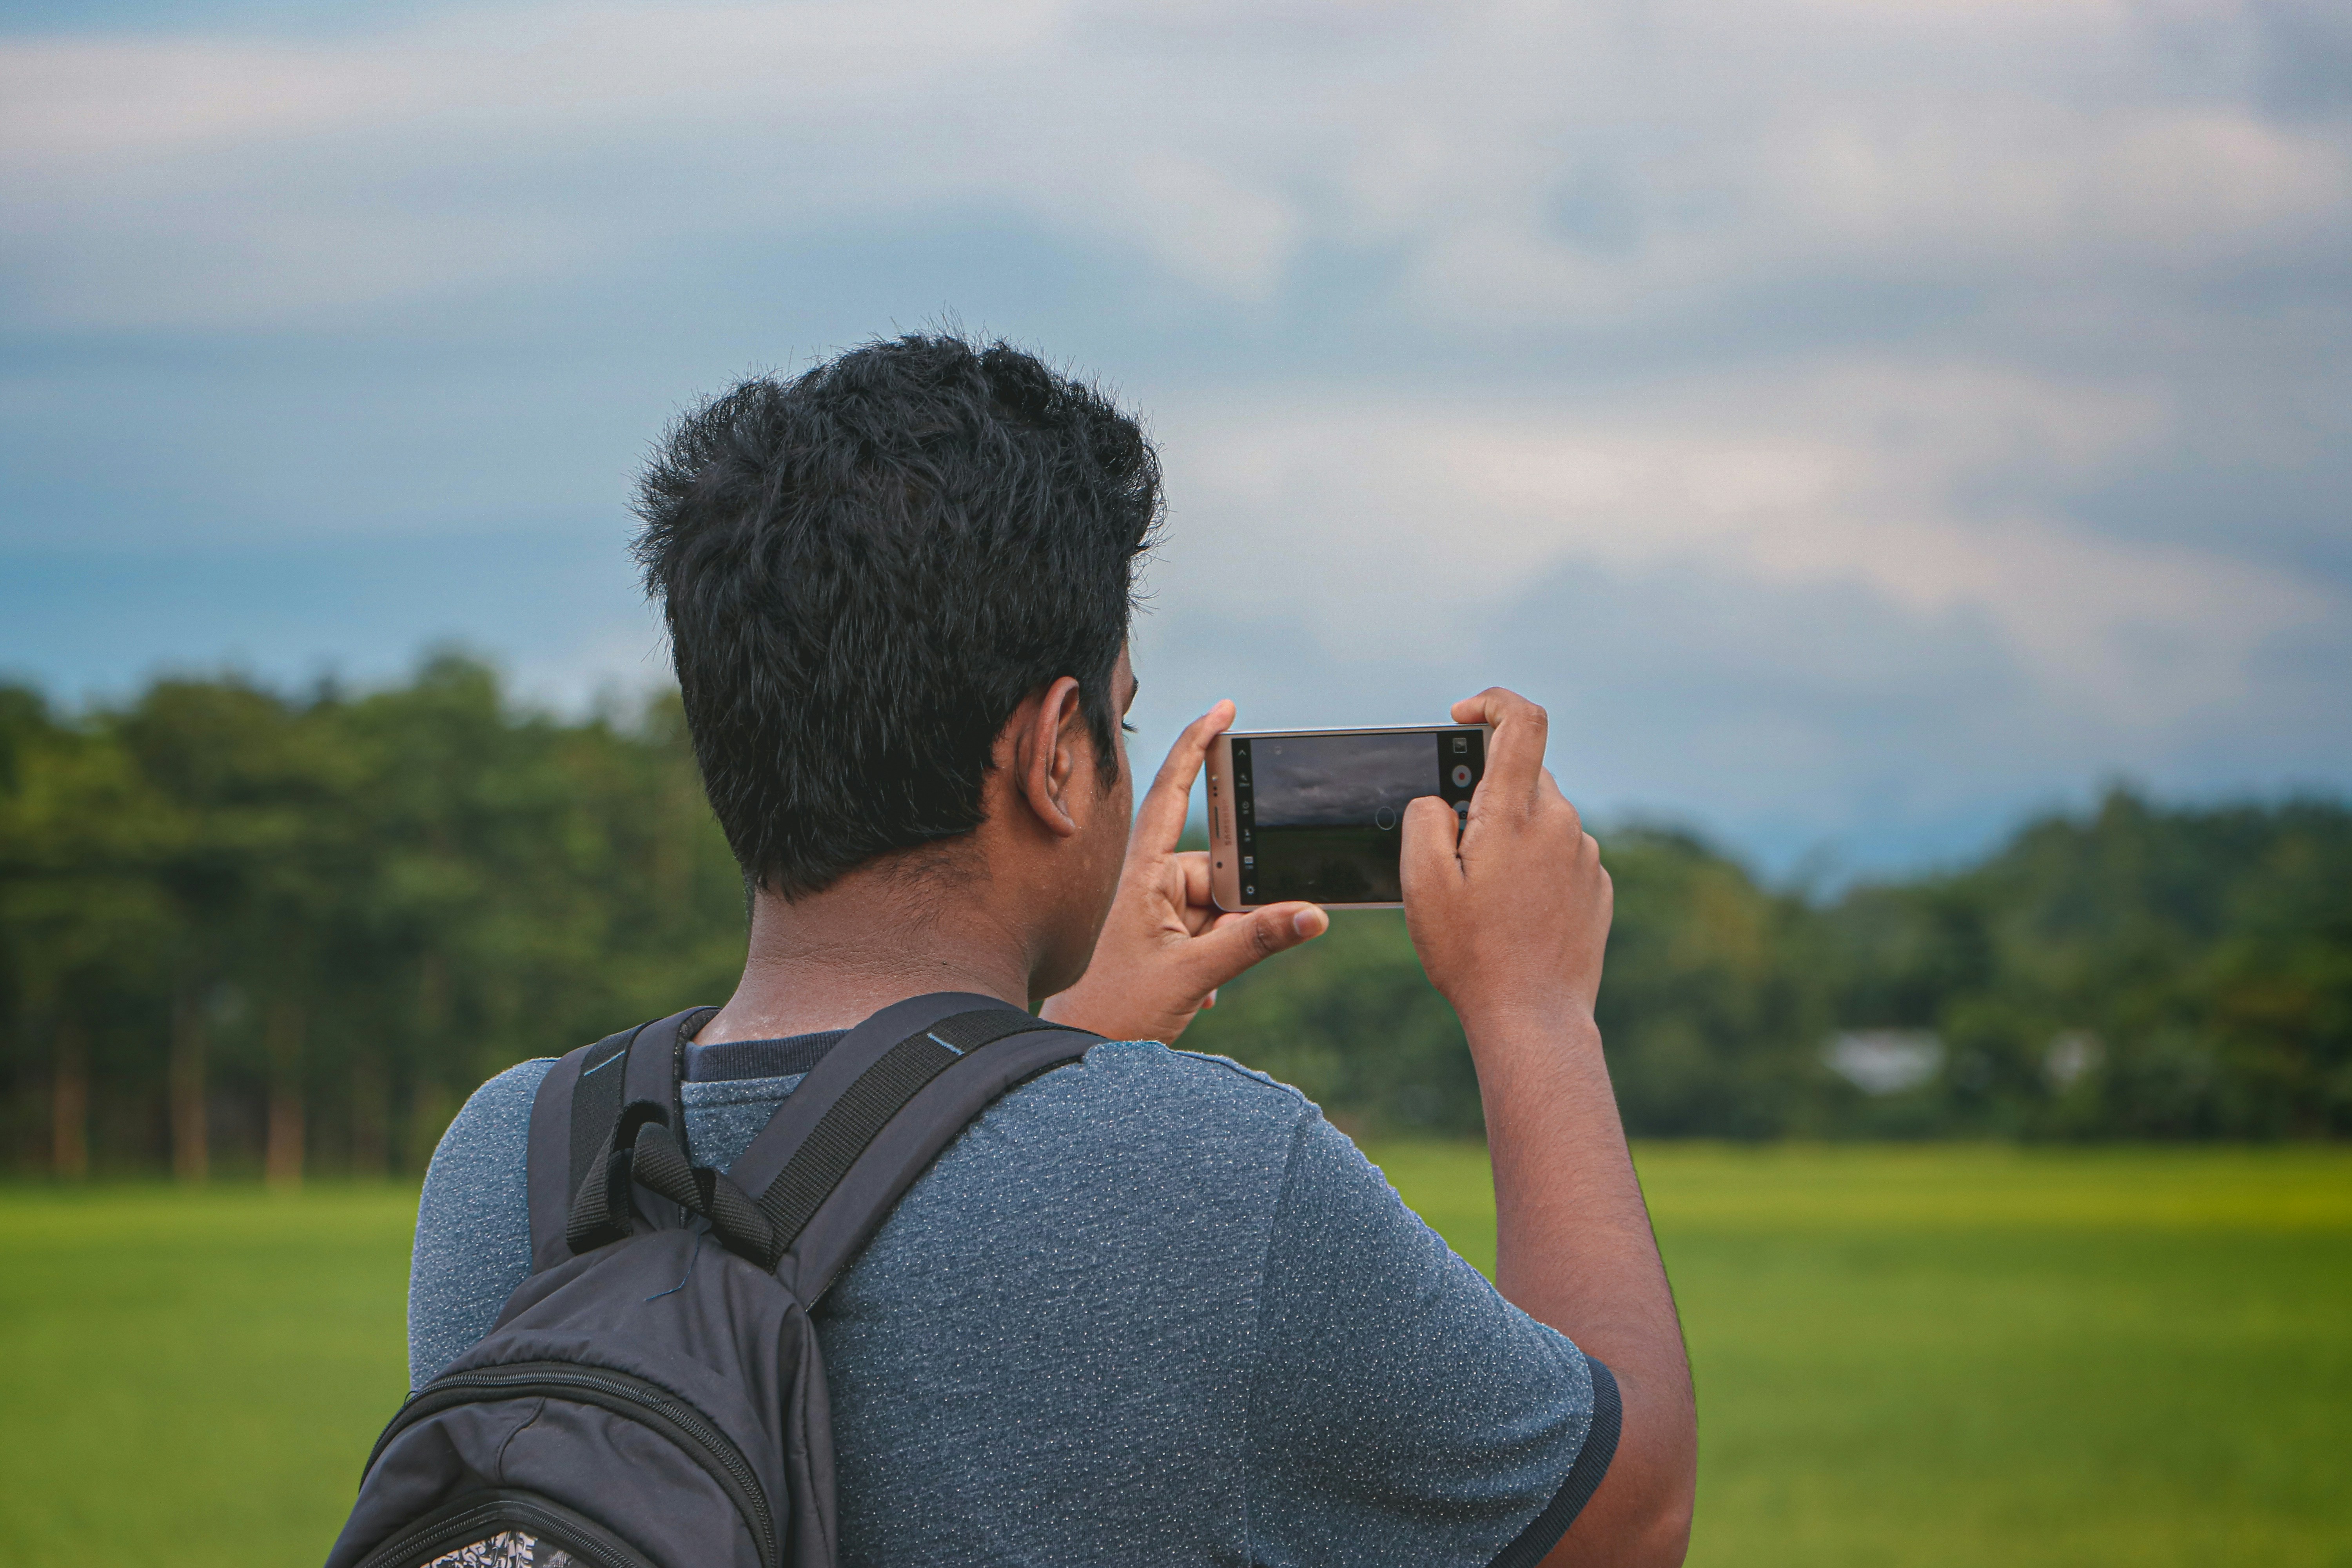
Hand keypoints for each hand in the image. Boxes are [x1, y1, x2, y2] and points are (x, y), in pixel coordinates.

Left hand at [1043, 701, 1327, 1043]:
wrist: (1075, 1053)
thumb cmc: (1114, 1011)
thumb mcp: (1192, 974)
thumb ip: (1255, 941)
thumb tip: (1313, 913)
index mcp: (1143, 874)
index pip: (1175, 794)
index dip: (1198, 747)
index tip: (1224, 709)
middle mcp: (1148, 884)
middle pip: (1220, 873)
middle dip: (1233, 914)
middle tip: (1213, 959)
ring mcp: (1154, 911)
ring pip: (1219, 910)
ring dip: (1221, 948)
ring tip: (1194, 984)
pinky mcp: (1160, 938)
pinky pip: (1209, 935)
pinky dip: (1213, 961)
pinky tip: (1192, 991)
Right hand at [1401, 688, 1610, 1030]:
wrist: (1533, 1019)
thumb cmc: (1472, 955)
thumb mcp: (1420, 883)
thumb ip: (1424, 819)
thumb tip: (1440, 799)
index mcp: (1516, 814)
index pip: (1523, 721)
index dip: (1493, 703)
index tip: (1463, 717)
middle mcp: (1560, 824)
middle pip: (1522, 777)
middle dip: (1485, 798)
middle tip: (1454, 852)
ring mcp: (1584, 857)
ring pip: (1539, 819)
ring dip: (1508, 839)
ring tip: (1483, 897)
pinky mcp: (1596, 888)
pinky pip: (1558, 856)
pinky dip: (1532, 869)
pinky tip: (1512, 916)